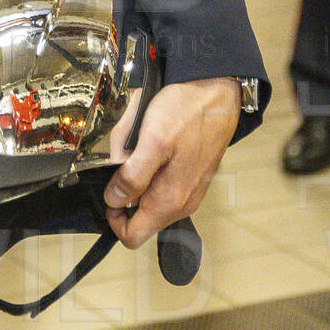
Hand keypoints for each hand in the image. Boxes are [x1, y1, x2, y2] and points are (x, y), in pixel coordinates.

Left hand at [101, 77, 238, 247]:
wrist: (218, 93)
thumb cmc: (187, 113)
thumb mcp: (152, 140)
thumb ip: (133, 176)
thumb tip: (114, 200)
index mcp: (169, 202)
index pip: (132, 236)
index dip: (114, 218)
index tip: (111, 189)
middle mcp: (182, 205)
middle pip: (142, 221)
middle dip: (126, 197)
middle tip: (125, 164)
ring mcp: (189, 193)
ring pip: (152, 204)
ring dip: (139, 184)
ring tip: (140, 153)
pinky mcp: (192, 179)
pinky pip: (164, 189)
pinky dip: (153, 175)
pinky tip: (154, 150)